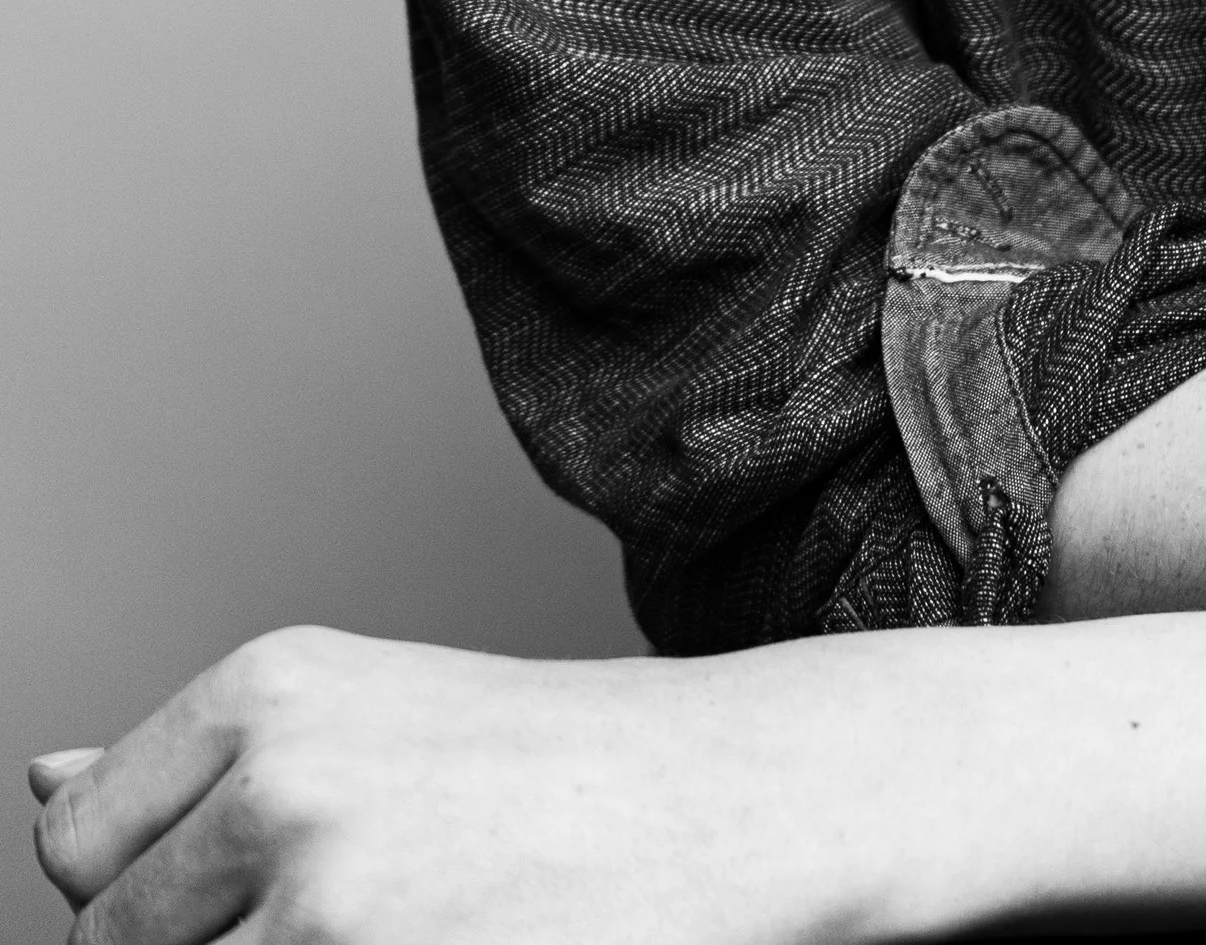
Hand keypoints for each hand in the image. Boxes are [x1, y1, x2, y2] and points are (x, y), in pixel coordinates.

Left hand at [27, 627, 926, 944]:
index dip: (144, 896)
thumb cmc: (551, 765)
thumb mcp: (366, 715)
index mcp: (266, 692)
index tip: (238, 894)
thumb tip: (41, 785)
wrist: (729, 795)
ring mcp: (328, 903)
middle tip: (348, 914)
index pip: (79, 850)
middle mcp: (279, 783)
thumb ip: (199, 766)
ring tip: (399, 928)